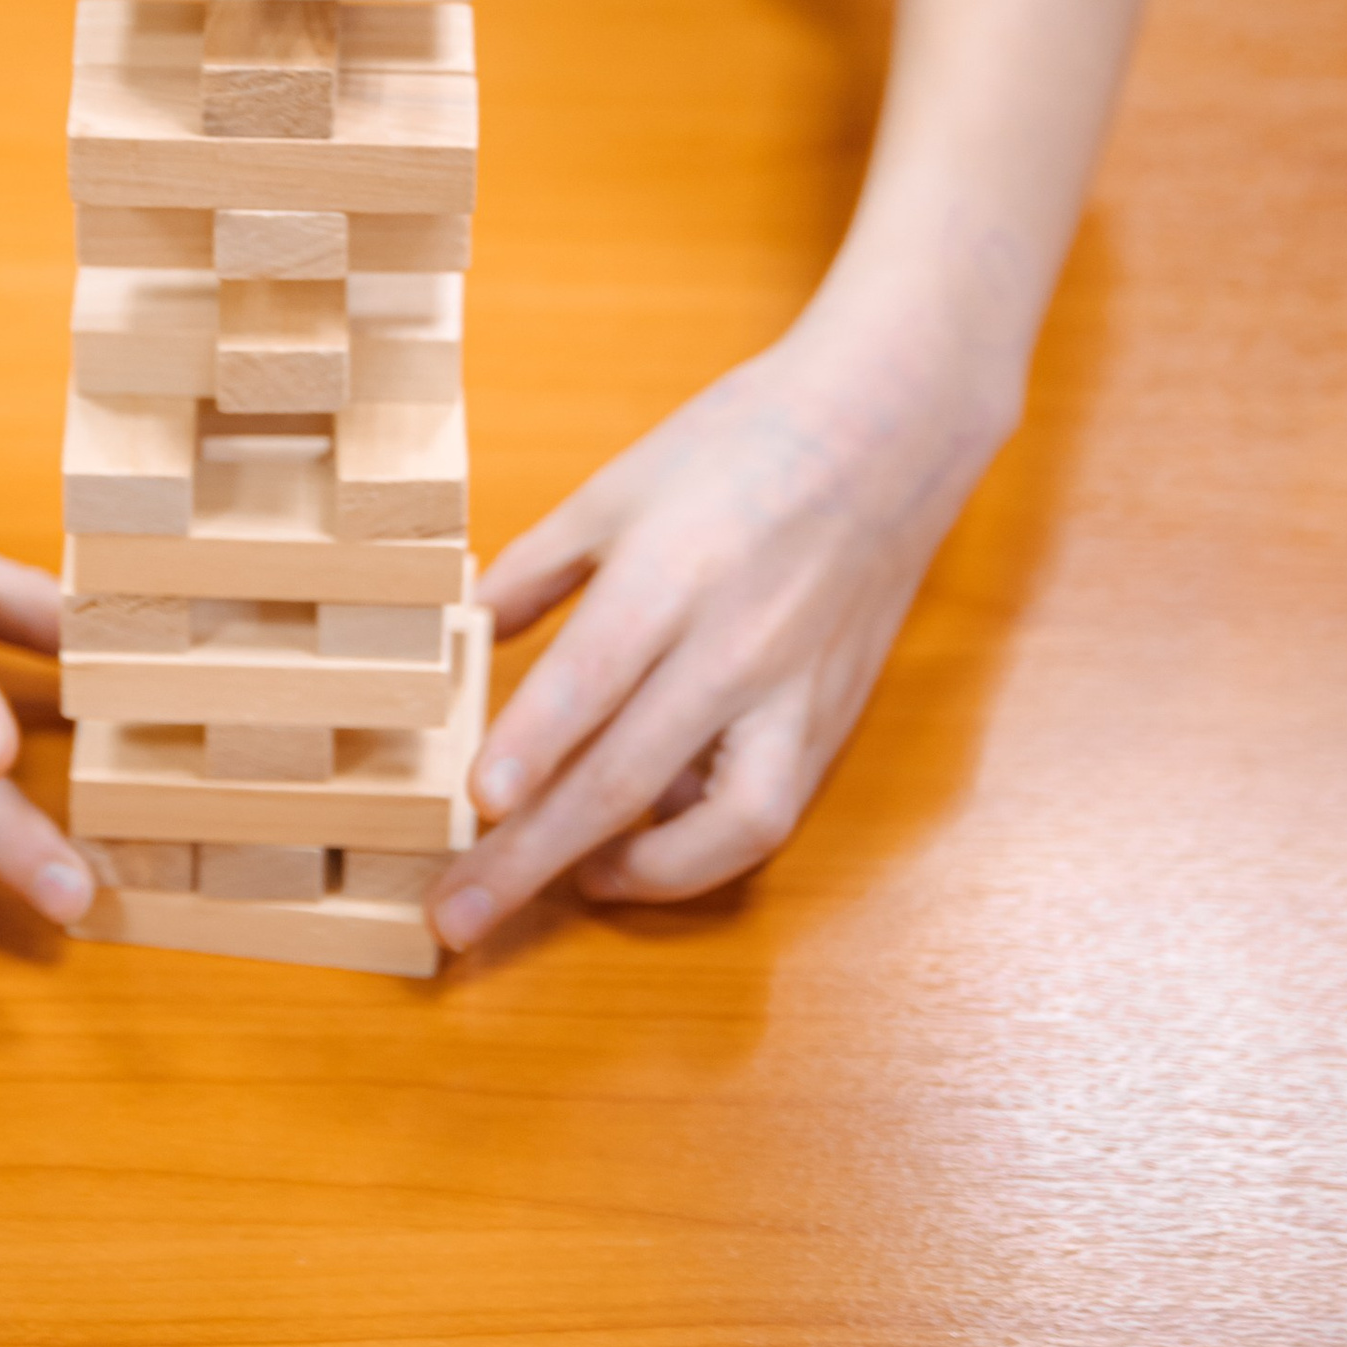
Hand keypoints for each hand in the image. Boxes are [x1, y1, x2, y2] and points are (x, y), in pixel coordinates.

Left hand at [431, 321, 1012, 950]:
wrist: (888, 428)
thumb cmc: (743, 445)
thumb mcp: (617, 486)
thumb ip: (536, 566)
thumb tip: (463, 633)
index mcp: (672, 572)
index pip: (590, 680)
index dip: (530, 750)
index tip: (474, 807)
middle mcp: (737, 646)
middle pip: (628, 776)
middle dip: (533, 859)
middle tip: (458, 917)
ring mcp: (795, 693)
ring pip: (727, 825)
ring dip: (641, 875)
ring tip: (572, 880)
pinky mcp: (832, 721)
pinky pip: (770, 811)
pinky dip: (706, 845)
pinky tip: (649, 841)